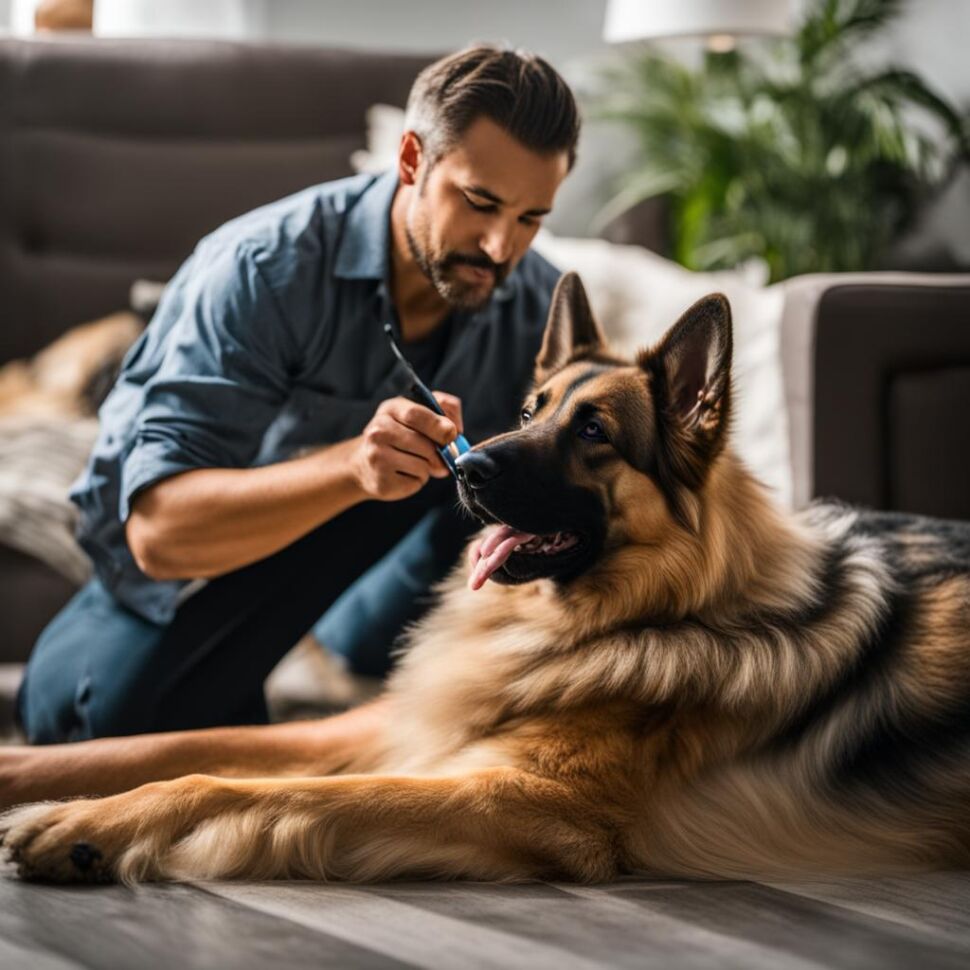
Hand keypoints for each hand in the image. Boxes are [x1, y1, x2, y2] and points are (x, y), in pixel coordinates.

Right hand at [349, 392, 463, 500]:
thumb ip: (445, 408)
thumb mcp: (420, 413)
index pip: (415, 414)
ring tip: (415, 462)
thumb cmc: (402, 436)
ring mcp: (376, 457)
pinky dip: (418, 480)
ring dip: (428, 467)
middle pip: (423, 444)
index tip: (452, 434)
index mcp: (390, 409)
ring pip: (422, 465)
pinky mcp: (381, 481)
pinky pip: (415, 482)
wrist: (367, 464)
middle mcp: (377, 431)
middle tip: (439, 454)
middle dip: (438, 452)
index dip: (438, 425)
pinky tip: (405, 473)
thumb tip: (457, 428)